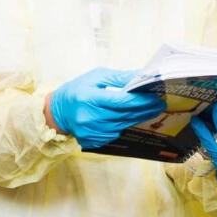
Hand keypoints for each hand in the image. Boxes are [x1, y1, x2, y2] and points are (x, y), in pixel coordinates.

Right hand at [46, 67, 165, 148]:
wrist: (55, 113)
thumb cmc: (76, 90)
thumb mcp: (95, 77)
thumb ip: (119, 77)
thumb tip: (141, 75)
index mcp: (90, 99)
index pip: (122, 101)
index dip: (141, 100)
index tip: (156, 96)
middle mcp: (91, 118)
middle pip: (126, 114)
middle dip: (145, 108)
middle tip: (160, 103)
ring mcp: (92, 132)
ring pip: (124, 124)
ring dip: (139, 117)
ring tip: (153, 109)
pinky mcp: (94, 141)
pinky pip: (116, 132)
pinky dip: (126, 124)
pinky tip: (135, 117)